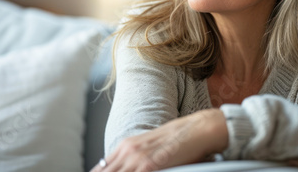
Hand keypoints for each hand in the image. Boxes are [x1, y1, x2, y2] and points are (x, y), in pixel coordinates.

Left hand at [91, 108, 227, 171]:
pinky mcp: (149, 164)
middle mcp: (127, 150)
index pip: (101, 168)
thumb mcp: (149, 149)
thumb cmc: (177, 141)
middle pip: (104, 171)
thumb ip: (134, 161)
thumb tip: (123, 167)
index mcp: (125, 146)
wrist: (196, 129)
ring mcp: (137, 157)